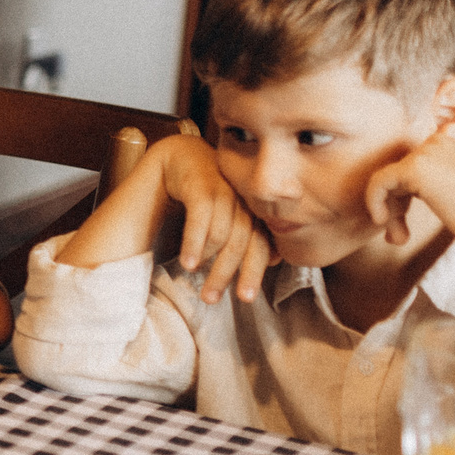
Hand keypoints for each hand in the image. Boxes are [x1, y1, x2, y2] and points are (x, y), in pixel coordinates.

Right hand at [154, 134, 273, 302]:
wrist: (180, 155)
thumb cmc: (205, 190)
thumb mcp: (228, 212)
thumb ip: (247, 233)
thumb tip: (274, 259)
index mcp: (254, 208)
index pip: (260, 244)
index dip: (254, 272)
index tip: (245, 298)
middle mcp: (243, 199)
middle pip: (242, 242)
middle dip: (227, 273)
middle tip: (212, 298)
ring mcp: (224, 189)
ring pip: (222, 234)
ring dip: (208, 261)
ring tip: (194, 281)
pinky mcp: (202, 183)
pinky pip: (201, 218)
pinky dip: (194, 243)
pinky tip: (188, 263)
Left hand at [364, 132, 454, 245]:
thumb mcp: (452, 190)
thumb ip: (427, 185)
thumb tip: (391, 197)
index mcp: (445, 145)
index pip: (409, 171)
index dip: (402, 200)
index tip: (404, 224)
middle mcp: (434, 143)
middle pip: (397, 177)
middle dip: (394, 209)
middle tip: (399, 236)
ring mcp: (424, 153)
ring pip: (387, 182)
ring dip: (390, 214)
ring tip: (398, 237)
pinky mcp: (414, 167)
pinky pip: (378, 182)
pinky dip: (374, 203)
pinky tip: (383, 221)